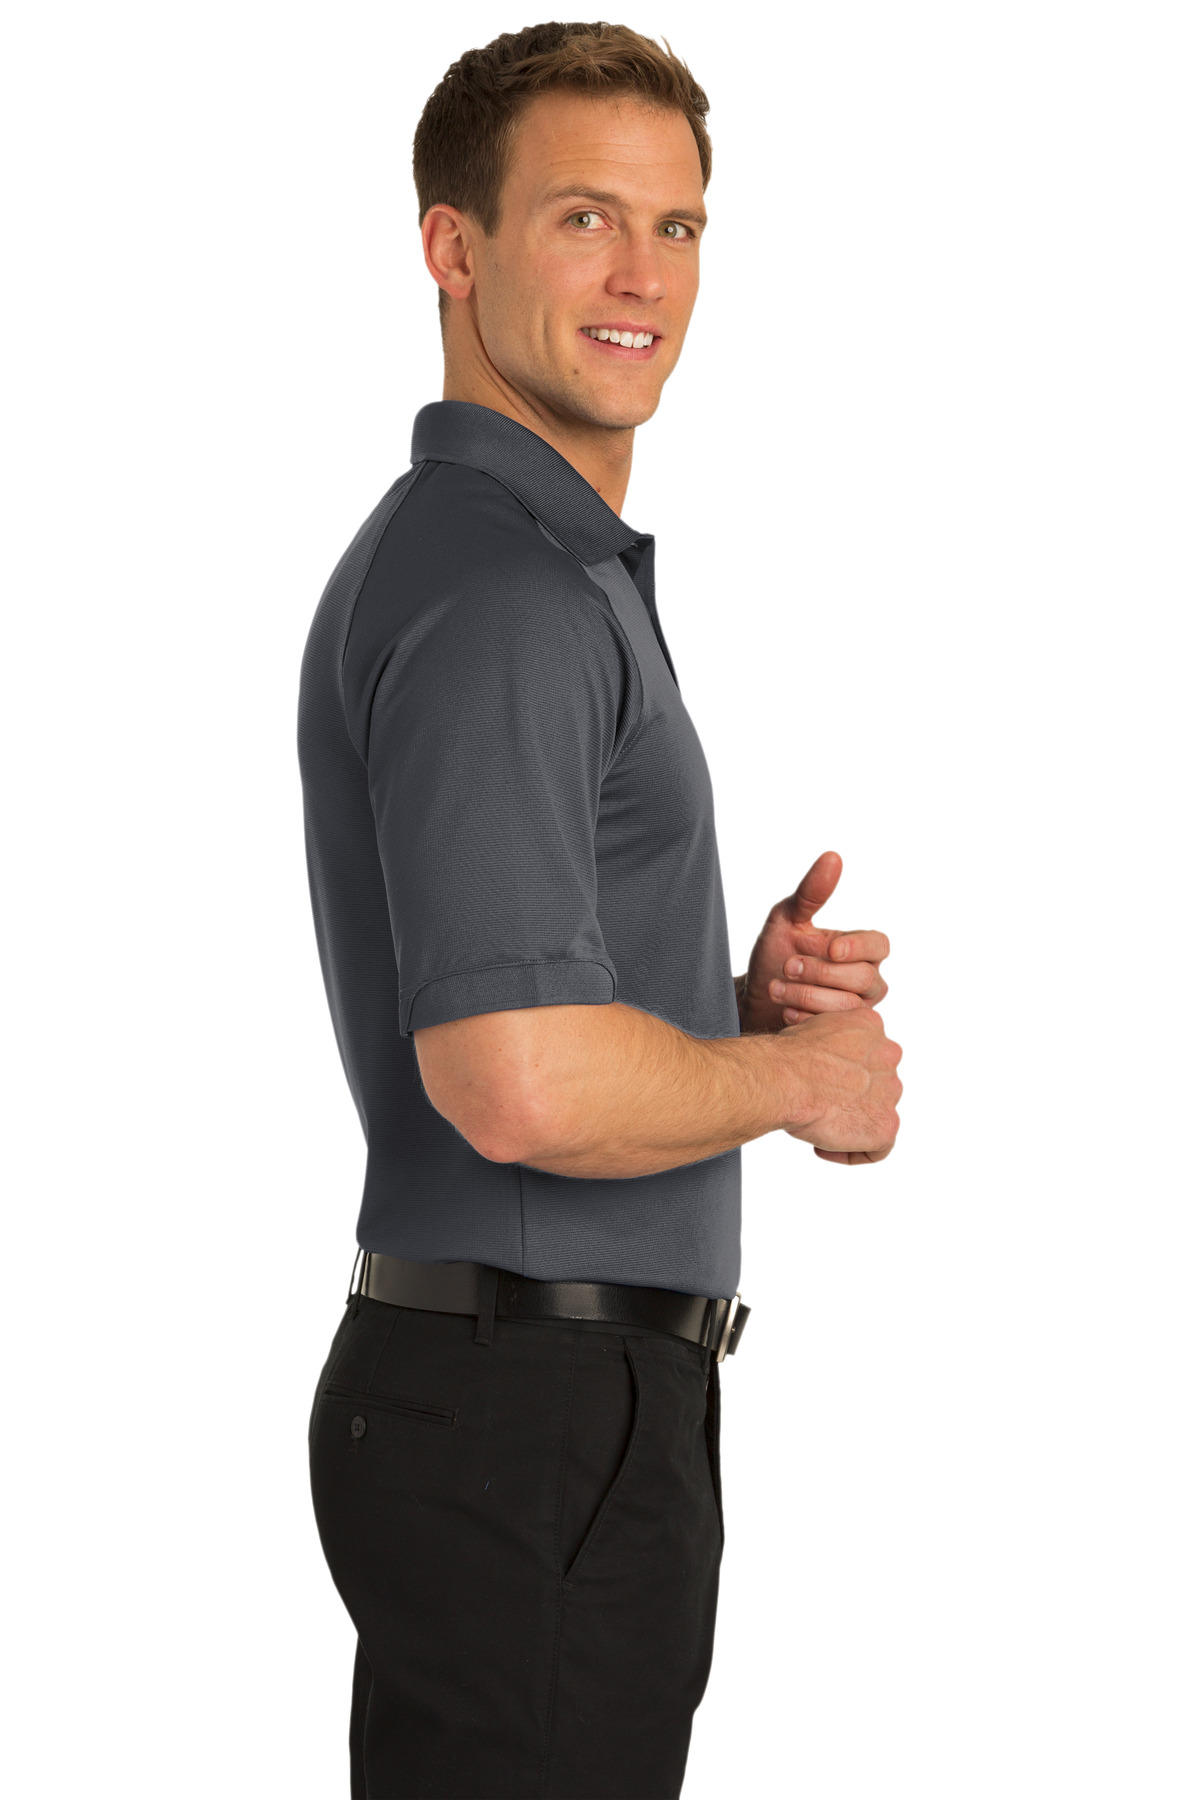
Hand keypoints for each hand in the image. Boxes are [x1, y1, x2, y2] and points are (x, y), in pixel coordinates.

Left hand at [735, 851, 889, 1034]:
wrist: (753, 997)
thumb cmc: (774, 953)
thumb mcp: (787, 918)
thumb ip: (811, 893)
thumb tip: (832, 856)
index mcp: (860, 949)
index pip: (879, 945)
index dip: (858, 947)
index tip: (830, 949)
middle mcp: (866, 979)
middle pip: (863, 978)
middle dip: (822, 973)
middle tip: (787, 966)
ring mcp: (856, 1009)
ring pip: (850, 1007)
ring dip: (809, 996)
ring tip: (777, 989)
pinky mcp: (842, 1033)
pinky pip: (837, 1030)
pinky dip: (808, 1020)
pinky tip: (786, 1013)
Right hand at [779, 1005, 902, 1163]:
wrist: (786, 1079)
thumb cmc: (787, 1056)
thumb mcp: (808, 1028)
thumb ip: (826, 1040)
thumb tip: (818, 1054)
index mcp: (870, 1025)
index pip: (868, 1051)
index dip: (844, 1069)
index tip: (823, 1081)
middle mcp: (888, 1055)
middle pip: (877, 1083)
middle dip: (851, 1097)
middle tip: (821, 1105)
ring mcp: (890, 1091)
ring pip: (877, 1113)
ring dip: (852, 1123)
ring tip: (819, 1127)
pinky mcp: (885, 1125)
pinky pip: (877, 1148)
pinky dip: (851, 1152)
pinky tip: (823, 1148)